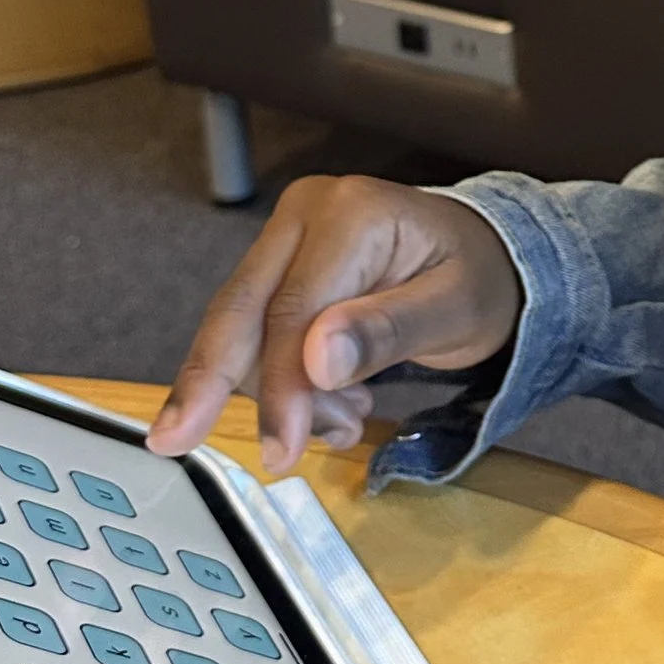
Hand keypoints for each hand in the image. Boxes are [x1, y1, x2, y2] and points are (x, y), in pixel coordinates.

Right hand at [146, 175, 524, 474]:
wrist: (489, 260)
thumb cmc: (479, 278)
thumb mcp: (456, 310)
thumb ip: (388, 331)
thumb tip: (316, 359)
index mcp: (351, 213)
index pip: (292, 311)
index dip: (280, 388)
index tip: (278, 450)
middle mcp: (305, 214)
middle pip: (239, 309)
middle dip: (210, 383)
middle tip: (173, 443)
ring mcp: (288, 239)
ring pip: (245, 332)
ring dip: (280, 394)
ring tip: (346, 421)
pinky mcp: (281, 269)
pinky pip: (260, 336)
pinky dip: (285, 385)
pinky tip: (336, 405)